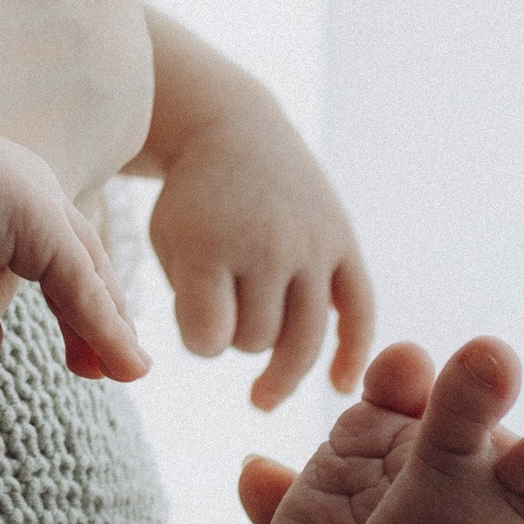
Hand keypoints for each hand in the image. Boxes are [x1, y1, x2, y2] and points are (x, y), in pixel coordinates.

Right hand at [0, 112, 145, 380]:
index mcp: (5, 192)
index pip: (57, 252)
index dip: (75, 304)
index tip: (83, 351)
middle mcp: (32, 186)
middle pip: (84, 261)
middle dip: (102, 317)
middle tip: (116, 368)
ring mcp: (39, 199)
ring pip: (90, 275)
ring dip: (111, 328)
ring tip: (127, 372)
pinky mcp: (41, 221)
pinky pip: (81, 286)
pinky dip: (103, 328)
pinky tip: (121, 364)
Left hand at [141, 10, 374, 406]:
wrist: (233, 130)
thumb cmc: (190, 201)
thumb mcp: (164, 241)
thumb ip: (189, 304)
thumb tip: (220, 351)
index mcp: (209, 244)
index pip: (208, 338)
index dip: (198, 339)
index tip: (193, 323)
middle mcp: (267, 244)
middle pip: (256, 339)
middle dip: (236, 338)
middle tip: (226, 317)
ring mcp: (311, 244)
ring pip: (305, 338)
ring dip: (281, 368)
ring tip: (261, 394)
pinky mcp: (342, 240)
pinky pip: (359, 309)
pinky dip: (353, 353)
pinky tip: (339, 386)